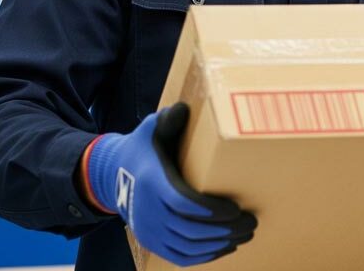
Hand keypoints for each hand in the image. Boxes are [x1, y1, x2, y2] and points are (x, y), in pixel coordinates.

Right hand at [83, 102, 256, 265]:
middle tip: (251, 223)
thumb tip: (184, 108)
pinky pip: (180, 256)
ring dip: (220, 244)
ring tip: (244, 235)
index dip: (211, 210)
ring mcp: (149, 230)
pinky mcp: (151, 242)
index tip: (236, 209)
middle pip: (192, 229)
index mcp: (153, 183)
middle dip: (226, 230)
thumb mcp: (152, 129)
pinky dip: (205, 256)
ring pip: (189, 246)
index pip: (184, 203)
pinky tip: (225, 248)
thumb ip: (169, 119)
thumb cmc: (142, 149)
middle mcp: (148, 211)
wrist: (112, 175)